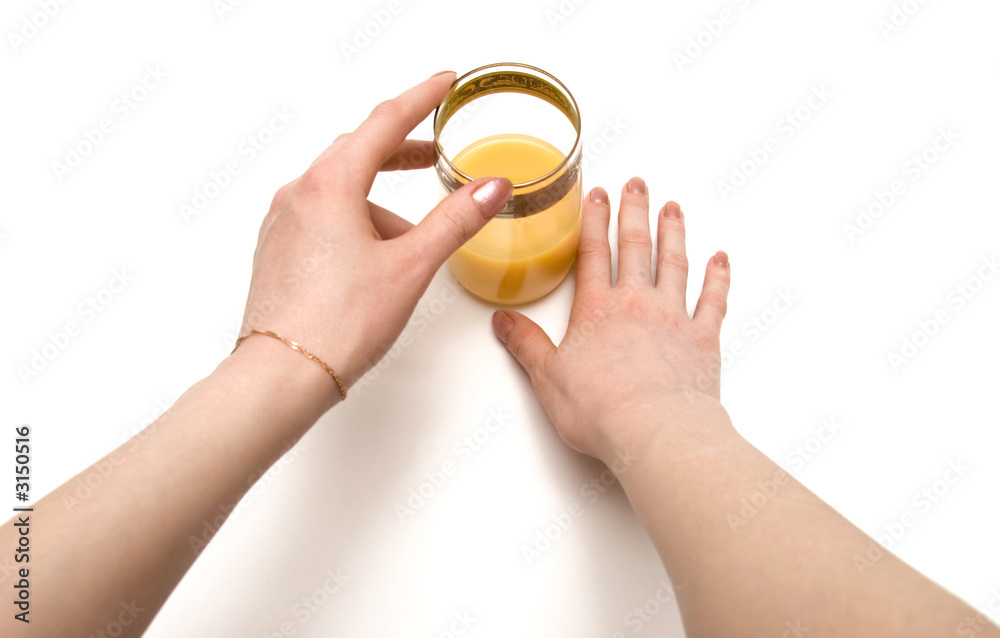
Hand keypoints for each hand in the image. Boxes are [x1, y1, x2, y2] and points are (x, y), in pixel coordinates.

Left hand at [237, 71, 512, 402]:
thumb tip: (491, 186)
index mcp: (330, 185)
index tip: (445, 84)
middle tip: (434, 155)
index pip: (385, 122)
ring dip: (380, 203)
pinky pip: (322, 218)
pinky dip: (354, 223)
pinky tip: (373, 259)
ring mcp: (282, 223)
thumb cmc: (339, 322)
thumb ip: (455, 220)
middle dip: (400, 150)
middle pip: (358, 152)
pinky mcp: (278, 250)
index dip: (422, 99)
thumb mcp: (411, 265)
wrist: (282, 374)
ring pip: (340, 191)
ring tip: (412, 244)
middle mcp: (299, 194)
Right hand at [491, 177, 732, 464]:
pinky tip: (721, 259)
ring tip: (673, 207)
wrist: (655, 431)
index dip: (596, 221)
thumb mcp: (548, 378)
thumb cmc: (601, 409)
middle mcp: (637, 304)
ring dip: (674, 232)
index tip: (599, 194)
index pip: (594, 253)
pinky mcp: (703, 340)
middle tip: (639, 183)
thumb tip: (504, 322)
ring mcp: (674, 318)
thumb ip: (526, 345)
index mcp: (597, 310)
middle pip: (636, 247)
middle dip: (635, 212)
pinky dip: (719, 278)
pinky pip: (714, 300)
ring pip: (675, 264)